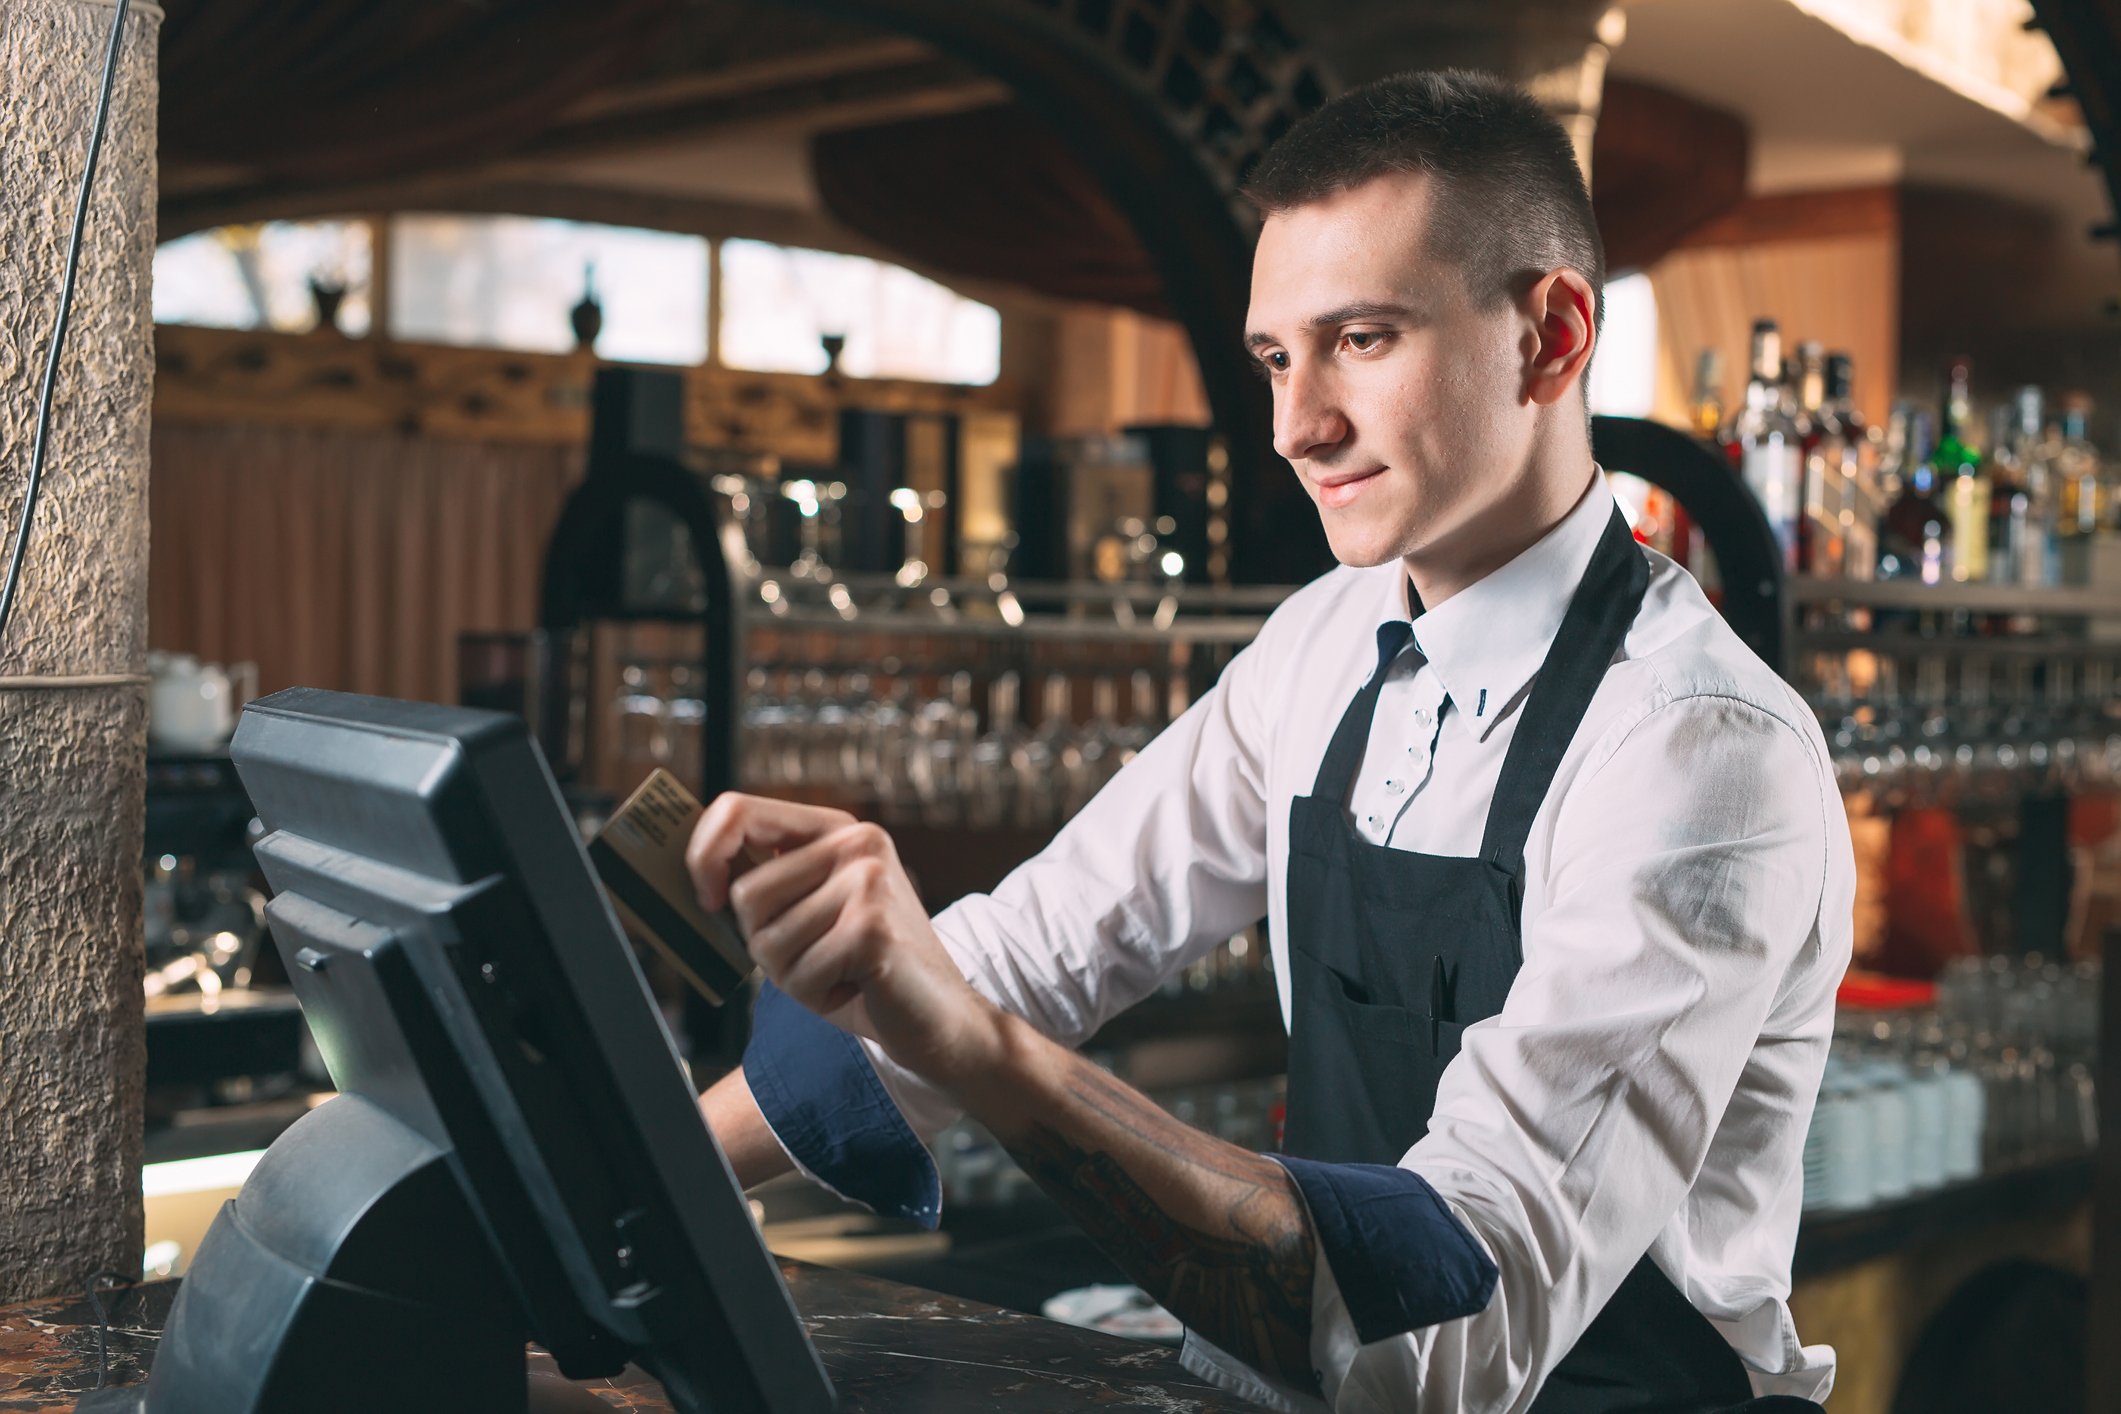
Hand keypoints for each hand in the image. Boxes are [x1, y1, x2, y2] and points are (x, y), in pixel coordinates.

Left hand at [686, 794, 1001, 1083]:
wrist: (943, 1020)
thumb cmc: (864, 973)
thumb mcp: (811, 914)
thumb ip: (767, 883)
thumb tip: (693, 878)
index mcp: (838, 829)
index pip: (737, 810)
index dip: (704, 854)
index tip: (707, 900)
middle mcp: (857, 843)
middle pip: (746, 893)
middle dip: (764, 945)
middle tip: (817, 958)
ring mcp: (869, 882)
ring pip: (767, 940)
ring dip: (794, 977)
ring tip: (841, 974)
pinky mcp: (872, 928)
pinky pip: (798, 974)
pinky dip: (817, 997)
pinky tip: (856, 989)